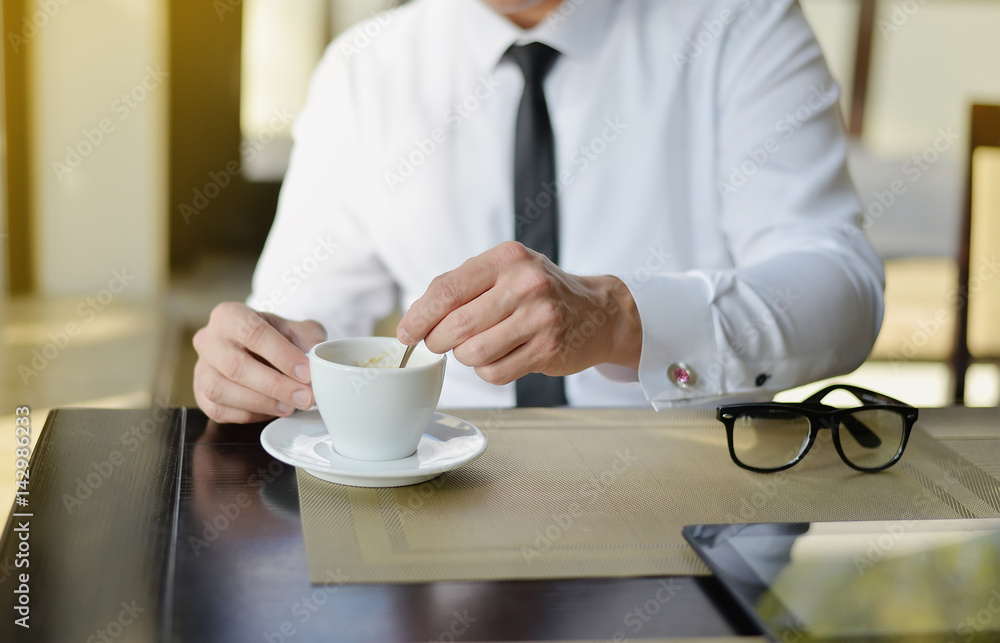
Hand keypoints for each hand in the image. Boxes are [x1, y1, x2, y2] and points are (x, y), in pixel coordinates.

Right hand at [193, 302, 326, 423]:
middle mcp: (209, 339)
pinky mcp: (200, 393)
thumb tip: (318, 361)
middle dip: (274, 385)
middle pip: (236, 366)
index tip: (306, 372)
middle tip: (304, 397)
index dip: (282, 355)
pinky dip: (248, 414)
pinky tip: (271, 410)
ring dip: (261, 402)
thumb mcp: (296, 329)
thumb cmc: (275, 337)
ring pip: (221, 390)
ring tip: (290, 406)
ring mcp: (201, 368)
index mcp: (229, 315)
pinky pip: (218, 410)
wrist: (254, 347)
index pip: (253, 333)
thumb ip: (309, 340)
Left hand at [397, 241, 641, 385]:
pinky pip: (495, 372)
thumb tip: (415, 318)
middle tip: (438, 344)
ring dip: (466, 357)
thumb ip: (462, 286)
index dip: (419, 316)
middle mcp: (525, 284)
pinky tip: (502, 356)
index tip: (406, 333)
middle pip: (456, 326)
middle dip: (437, 342)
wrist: (597, 312)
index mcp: (506, 258)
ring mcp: (540, 318)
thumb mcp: (505, 272)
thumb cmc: (539, 292)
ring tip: (479, 346)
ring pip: (473, 353)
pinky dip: (489, 370)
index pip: (447, 289)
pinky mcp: (548, 349)